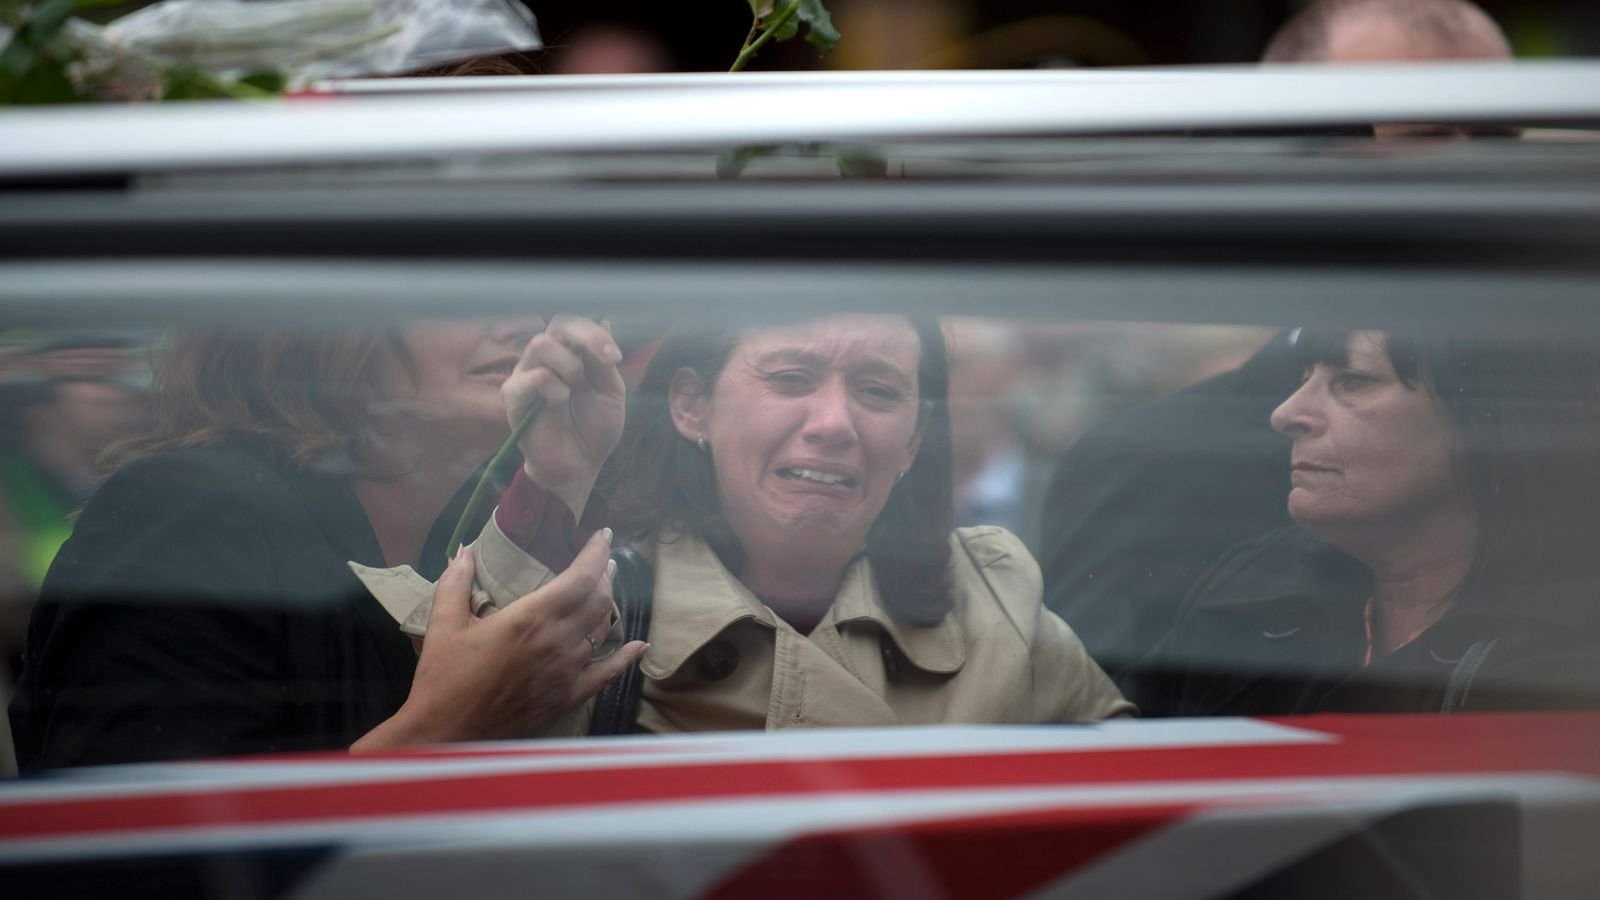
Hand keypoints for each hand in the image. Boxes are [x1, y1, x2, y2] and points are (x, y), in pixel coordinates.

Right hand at [353, 528, 647, 748]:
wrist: (447, 731)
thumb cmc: (444, 676)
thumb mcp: (444, 623)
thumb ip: (457, 582)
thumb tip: (466, 550)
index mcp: (530, 617)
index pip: (580, 577)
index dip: (596, 553)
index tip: (603, 535)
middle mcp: (557, 641)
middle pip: (598, 599)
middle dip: (604, 574)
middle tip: (603, 560)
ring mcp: (568, 670)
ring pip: (603, 629)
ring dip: (609, 604)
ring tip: (606, 588)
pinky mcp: (570, 696)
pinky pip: (608, 673)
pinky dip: (626, 657)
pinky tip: (639, 645)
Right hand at [503, 314, 624, 517]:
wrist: (580, 466)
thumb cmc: (594, 430)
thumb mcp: (610, 391)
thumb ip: (604, 359)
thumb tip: (605, 319)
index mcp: (568, 354)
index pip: (573, 322)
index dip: (595, 332)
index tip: (615, 358)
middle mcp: (543, 359)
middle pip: (557, 323)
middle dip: (587, 339)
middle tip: (606, 363)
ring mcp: (525, 374)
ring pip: (542, 344)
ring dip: (569, 365)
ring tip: (575, 390)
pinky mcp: (513, 396)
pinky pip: (532, 375)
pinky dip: (554, 387)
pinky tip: (560, 402)